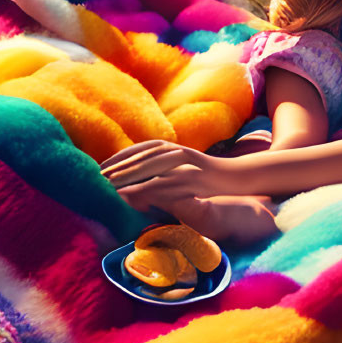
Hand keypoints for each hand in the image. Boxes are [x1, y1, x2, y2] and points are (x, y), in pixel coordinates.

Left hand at [100, 140, 234, 205]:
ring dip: (130, 176)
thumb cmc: (210, 176)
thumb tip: (141, 178)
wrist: (240, 177)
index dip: (121, 156)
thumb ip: (166, 168)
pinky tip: (135, 194)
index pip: (142, 148)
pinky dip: (148, 188)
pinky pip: (166, 183)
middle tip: (101, 175)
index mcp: (175, 147)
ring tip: (111, 184)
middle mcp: (178, 152)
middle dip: (120, 166)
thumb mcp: (186, 167)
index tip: (103, 165)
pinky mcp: (193, 179)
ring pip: (152, 168)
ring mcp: (186, 164)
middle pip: (143, 156)